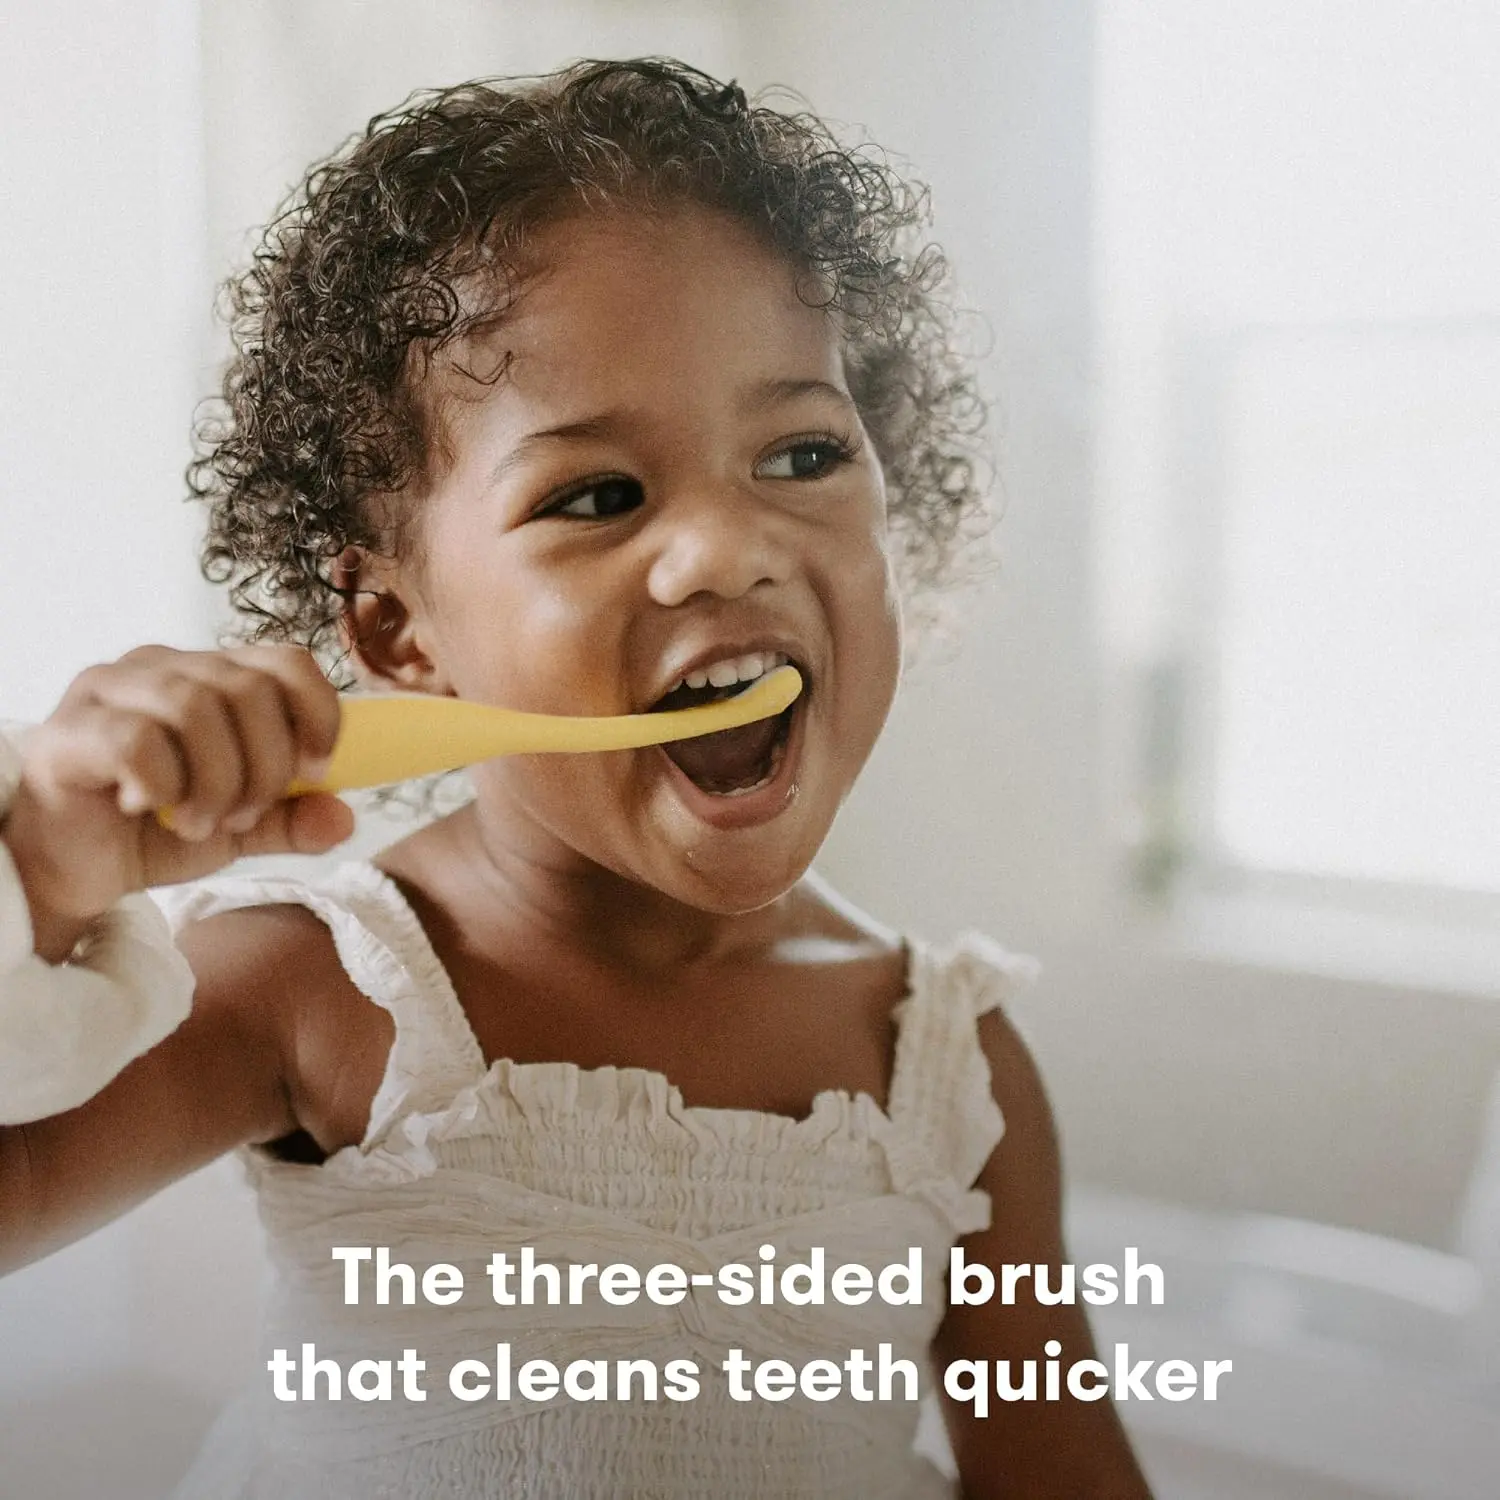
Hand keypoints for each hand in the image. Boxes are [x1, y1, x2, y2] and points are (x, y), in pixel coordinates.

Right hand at [2, 644, 353, 959]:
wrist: (69, 869)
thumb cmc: (151, 830)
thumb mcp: (240, 829)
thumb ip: (292, 819)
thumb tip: (343, 816)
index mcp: (212, 675)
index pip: (287, 662)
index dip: (318, 715)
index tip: (316, 772)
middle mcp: (163, 667)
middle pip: (250, 689)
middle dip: (265, 767)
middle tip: (242, 817)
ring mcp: (111, 690)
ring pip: (196, 709)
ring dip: (215, 782)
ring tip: (197, 822)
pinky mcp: (70, 729)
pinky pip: (137, 740)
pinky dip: (160, 785)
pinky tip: (145, 808)